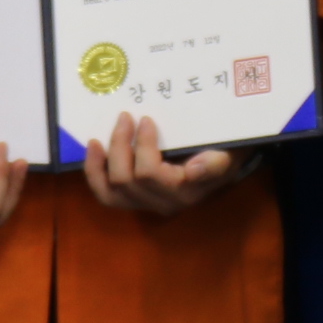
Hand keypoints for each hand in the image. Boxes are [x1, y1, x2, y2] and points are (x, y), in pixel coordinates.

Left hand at [74, 114, 239, 217]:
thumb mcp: (229, 153)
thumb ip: (216, 163)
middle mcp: (163, 204)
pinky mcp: (135, 200)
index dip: (141, 146)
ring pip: (111, 193)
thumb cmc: (225, 151)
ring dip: (101, 163)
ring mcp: (147, 204)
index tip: (145, 120)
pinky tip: (94, 151)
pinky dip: (95, 174)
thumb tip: (195, 169)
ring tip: (98, 138)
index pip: (150, 175)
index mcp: (184, 192)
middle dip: (119, 146)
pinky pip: (107, 195)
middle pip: (126, 181)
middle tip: (124, 117)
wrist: (225, 162)